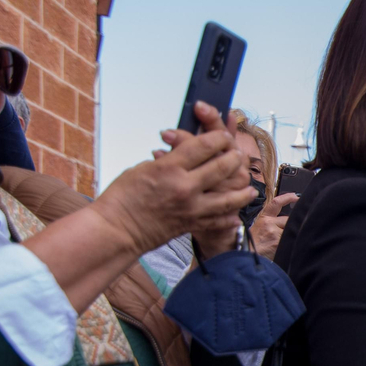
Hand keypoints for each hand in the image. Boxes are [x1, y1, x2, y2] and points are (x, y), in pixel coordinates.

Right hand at [94, 101, 251, 255]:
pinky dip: (230, 216)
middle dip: (233, 158)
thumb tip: (185, 156)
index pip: (204, 146)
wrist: (116, 230)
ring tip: (250, 187)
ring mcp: (191, 208)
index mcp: (169, 168)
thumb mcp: (143, 168)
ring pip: (229, 197)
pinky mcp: (191, 224)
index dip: (218, 137)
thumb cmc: (122, 198)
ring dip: (242, 190)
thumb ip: (169, 161)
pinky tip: (237, 213)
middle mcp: (185, 187)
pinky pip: (218, 220)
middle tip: (237, 155)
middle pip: (222, 167)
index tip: (223, 136)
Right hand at [249, 192, 299, 261]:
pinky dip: (289, 244)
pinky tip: (282, 249)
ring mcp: (274, 232)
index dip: (288, 197)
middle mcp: (269, 223)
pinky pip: (290, 240)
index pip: (276, 203)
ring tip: (279, 244)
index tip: (296, 196)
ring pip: (290, 230)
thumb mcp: (257, 229)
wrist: (246, 255)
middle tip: (282, 236)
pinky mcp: (278, 242)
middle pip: (288, 220)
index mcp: (264, 218)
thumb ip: (271, 223)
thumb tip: (284, 222)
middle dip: (289, 227)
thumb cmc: (252, 244)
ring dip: (288, 237)